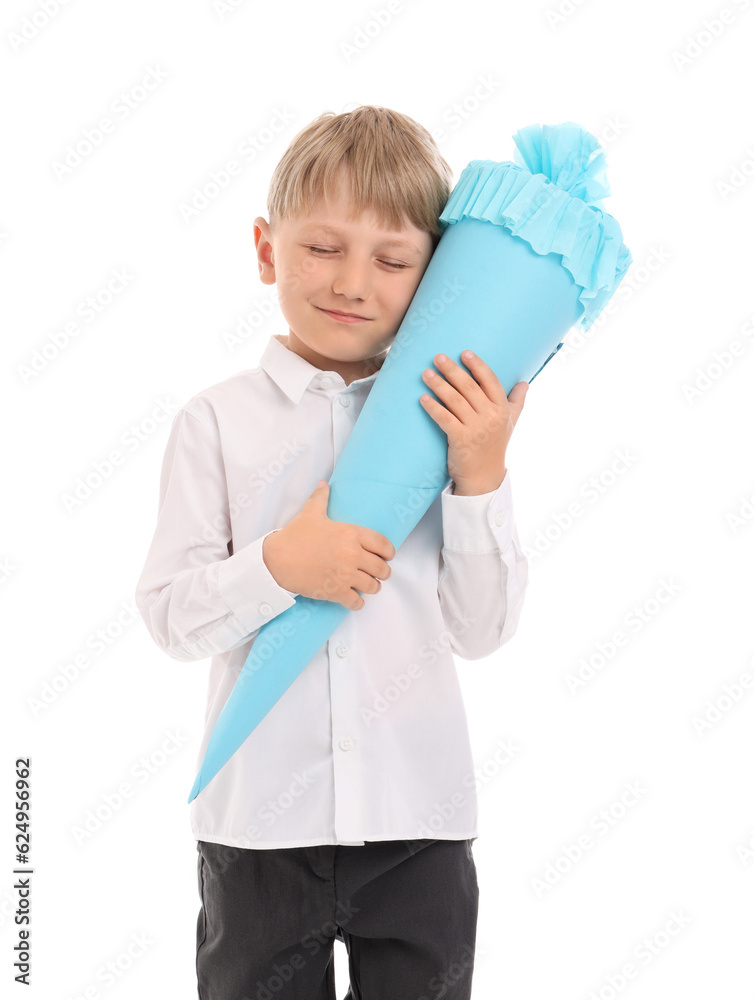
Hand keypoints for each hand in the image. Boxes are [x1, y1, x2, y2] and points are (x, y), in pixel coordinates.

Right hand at [262, 481, 394, 609]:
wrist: (277, 560)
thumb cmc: (294, 536)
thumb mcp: (310, 513)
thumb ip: (321, 498)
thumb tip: (324, 484)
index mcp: (351, 534)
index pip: (383, 545)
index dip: (389, 552)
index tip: (388, 556)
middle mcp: (352, 555)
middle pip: (382, 568)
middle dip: (383, 572)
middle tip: (379, 573)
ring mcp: (345, 575)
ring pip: (373, 586)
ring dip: (373, 587)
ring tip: (368, 585)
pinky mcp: (336, 592)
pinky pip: (357, 602)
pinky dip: (358, 602)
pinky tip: (354, 599)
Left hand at [419, 350, 527, 495]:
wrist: (484, 477)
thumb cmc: (495, 447)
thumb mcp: (510, 424)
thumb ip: (517, 402)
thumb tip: (525, 382)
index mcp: (502, 409)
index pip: (490, 381)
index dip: (477, 365)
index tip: (464, 353)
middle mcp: (490, 417)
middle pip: (469, 387)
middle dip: (452, 370)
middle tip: (438, 357)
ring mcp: (475, 428)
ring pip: (455, 400)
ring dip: (439, 385)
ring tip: (426, 374)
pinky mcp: (460, 440)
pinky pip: (444, 418)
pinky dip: (433, 407)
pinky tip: (423, 398)